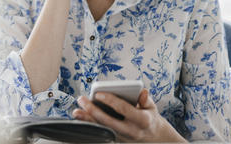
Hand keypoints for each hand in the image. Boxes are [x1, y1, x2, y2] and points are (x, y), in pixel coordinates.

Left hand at [72, 89, 186, 142]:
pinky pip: (102, 132)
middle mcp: (131, 131)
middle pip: (108, 121)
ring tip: (76, 111)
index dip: (111, 100)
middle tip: (82, 100)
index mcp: (142, 120)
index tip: (98, 94)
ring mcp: (123, 138)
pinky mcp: (116, 140)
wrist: (153, 137)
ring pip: (102, 129)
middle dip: (93, 111)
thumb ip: (146, 99)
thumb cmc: (149, 117)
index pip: (124, 109)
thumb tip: (142, 92)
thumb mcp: (152, 107)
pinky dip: (91, 125)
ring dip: (88, 120)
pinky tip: (81, 118)